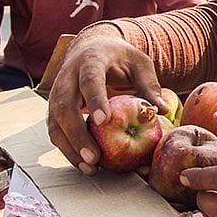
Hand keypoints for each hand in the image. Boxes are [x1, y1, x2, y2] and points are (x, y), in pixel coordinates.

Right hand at [48, 25, 168, 174]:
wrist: (91, 49)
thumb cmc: (119, 58)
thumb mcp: (139, 63)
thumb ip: (149, 85)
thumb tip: (161, 110)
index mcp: (91, 60)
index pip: (89, 79)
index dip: (95, 100)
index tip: (104, 121)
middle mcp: (68, 76)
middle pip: (65, 106)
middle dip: (77, 135)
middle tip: (95, 158)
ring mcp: (57, 93)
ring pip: (56, 122)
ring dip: (70, 148)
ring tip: (91, 168)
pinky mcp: (54, 108)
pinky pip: (56, 131)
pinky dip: (68, 149)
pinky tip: (84, 164)